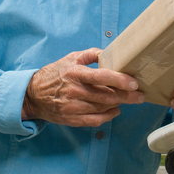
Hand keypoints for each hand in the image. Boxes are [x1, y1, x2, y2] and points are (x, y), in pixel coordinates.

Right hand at [21, 48, 144, 126]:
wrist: (33, 95)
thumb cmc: (55, 74)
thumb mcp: (70, 58)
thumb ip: (90, 55)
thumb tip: (107, 53)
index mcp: (75, 73)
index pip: (101, 77)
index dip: (119, 80)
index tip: (134, 82)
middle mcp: (74, 91)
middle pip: (106, 95)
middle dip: (127, 96)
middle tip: (140, 95)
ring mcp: (73, 106)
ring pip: (102, 108)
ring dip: (119, 104)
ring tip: (130, 100)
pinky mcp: (72, 119)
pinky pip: (95, 120)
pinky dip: (108, 116)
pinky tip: (116, 110)